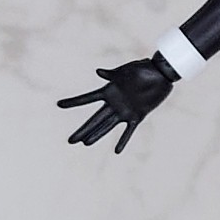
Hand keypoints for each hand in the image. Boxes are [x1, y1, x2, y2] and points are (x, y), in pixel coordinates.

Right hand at [57, 56, 174, 153]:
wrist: (161, 74)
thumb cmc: (142, 68)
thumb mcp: (126, 70)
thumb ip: (112, 74)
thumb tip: (98, 72)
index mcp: (109, 91)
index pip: (87, 99)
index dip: (73, 102)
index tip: (58, 105)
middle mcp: (114, 103)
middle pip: (94, 119)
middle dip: (82, 130)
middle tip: (70, 141)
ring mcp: (125, 111)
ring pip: (107, 126)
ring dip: (97, 135)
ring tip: (85, 144)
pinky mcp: (137, 116)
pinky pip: (129, 131)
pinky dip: (123, 140)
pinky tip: (116, 151)